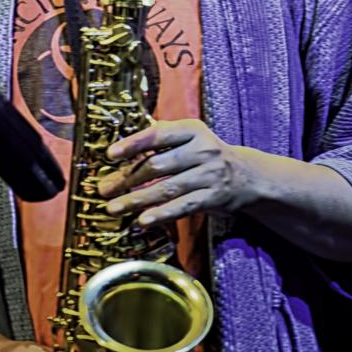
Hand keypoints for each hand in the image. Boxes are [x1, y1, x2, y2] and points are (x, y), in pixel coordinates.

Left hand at [96, 118, 259, 225]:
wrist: (247, 175)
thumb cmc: (206, 154)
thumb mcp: (190, 136)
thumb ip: (162, 136)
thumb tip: (121, 147)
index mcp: (193, 130)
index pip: (158, 134)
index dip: (133, 144)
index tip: (110, 154)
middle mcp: (203, 150)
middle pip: (157, 165)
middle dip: (127, 178)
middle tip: (104, 189)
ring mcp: (209, 175)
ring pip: (166, 188)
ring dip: (136, 200)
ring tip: (114, 207)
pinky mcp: (213, 198)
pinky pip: (182, 207)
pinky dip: (161, 214)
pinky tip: (142, 221)